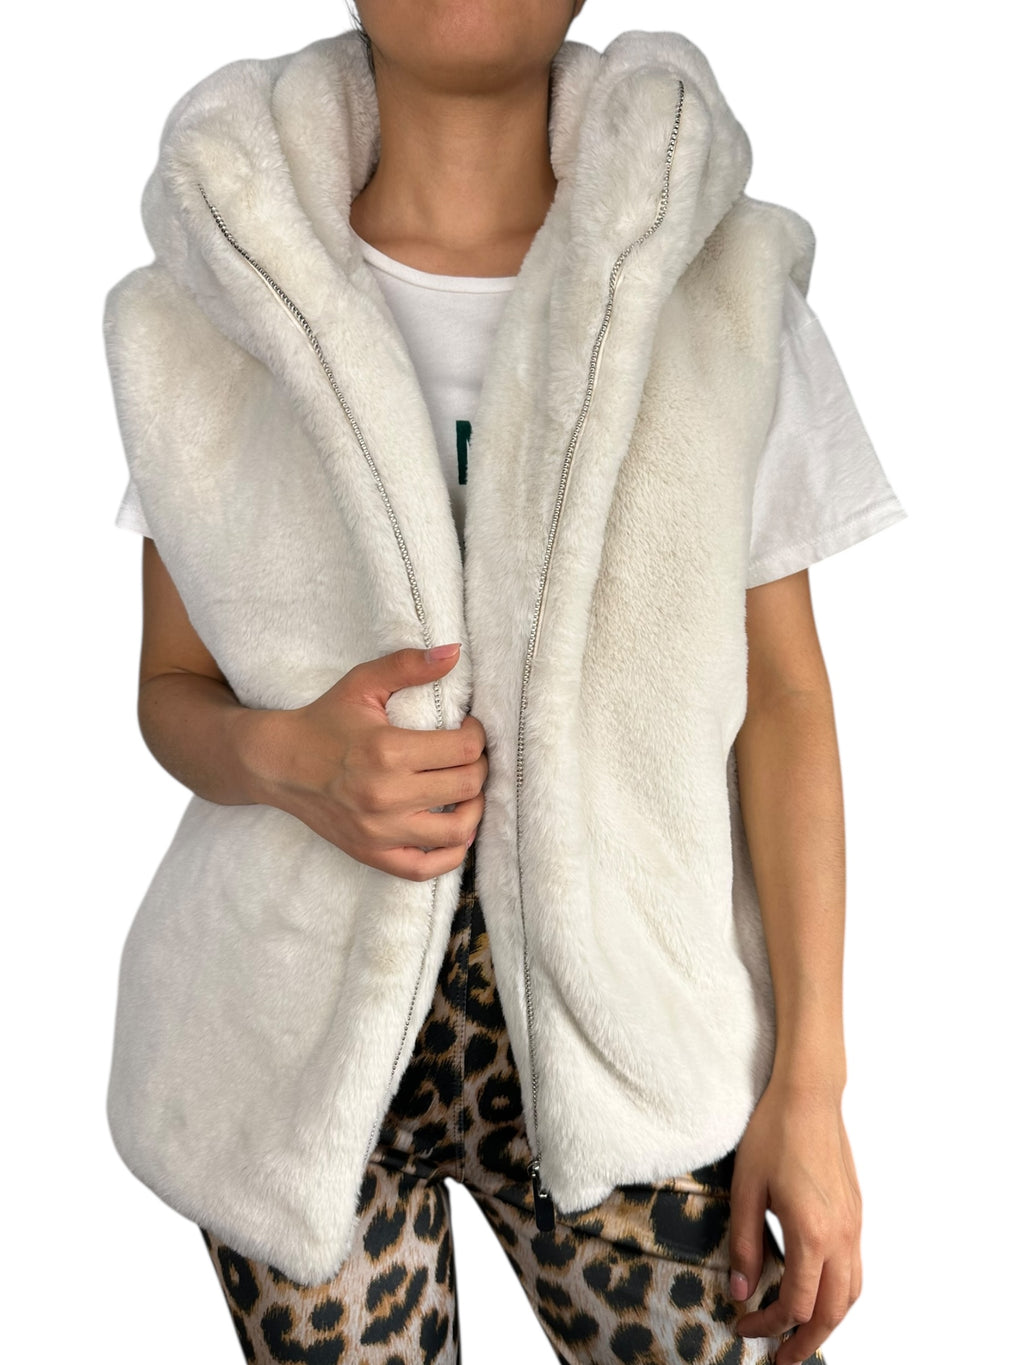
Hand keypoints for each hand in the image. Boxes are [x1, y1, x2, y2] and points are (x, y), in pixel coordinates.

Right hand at [248, 643, 487, 880]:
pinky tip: (455, 831)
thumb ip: (409, 665)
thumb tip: (455, 652)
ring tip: (468, 792)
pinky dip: (451, 854)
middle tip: (468, 756)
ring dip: (475, 809)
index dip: (478, 736)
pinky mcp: (372, 854)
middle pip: (467, 786)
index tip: (468, 729)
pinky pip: (425, 869)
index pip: (464, 749)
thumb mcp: (362, 684)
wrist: (278, 764)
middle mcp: (386, 796)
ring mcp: (380, 832)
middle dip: (479, 766)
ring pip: (458, 830)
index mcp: (387, 751)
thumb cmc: (324, 720)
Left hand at [728, 1075, 862, 1364]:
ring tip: (801, 1335)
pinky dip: (840, 1294)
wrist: (809, 1095)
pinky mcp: (857, 1213)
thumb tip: (739, 1292)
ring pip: (852, 1294)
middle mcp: (842, 1236)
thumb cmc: (772, 1134)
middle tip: (780, 1359)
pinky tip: (818, 1291)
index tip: (742, 1326)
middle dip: (807, 1342)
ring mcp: (854, 1225)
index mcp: (812, 1234)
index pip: (796, 1304)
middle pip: (833, 1312)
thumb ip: (742, 1244)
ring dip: (828, 1322)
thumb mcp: (745, 1189)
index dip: (768, 1324)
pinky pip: (856, 1269)